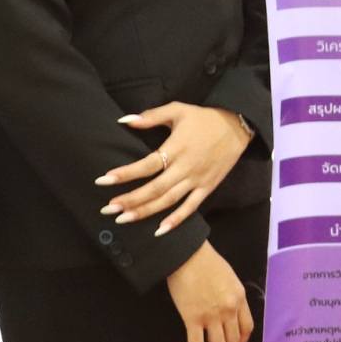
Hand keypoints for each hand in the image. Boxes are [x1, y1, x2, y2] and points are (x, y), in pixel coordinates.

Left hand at [96, 103, 251, 235]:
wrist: (237, 126)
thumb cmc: (204, 118)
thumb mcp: (178, 110)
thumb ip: (151, 116)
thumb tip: (124, 120)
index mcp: (176, 147)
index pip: (146, 165)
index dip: (125, 174)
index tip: (103, 180)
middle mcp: (185, 167)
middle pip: (154, 188)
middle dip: (130, 200)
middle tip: (108, 209)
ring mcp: (197, 180)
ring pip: (168, 201)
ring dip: (145, 212)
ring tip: (123, 219)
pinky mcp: (207, 188)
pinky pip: (190, 208)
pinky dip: (176, 220)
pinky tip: (159, 231)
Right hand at [164, 242, 252, 341]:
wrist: (186, 254)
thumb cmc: (205, 261)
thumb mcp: (228, 276)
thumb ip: (231, 294)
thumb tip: (227, 309)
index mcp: (239, 298)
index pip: (246, 327)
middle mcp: (229, 309)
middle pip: (232, 340)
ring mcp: (212, 315)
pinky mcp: (193, 318)